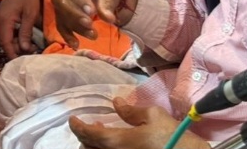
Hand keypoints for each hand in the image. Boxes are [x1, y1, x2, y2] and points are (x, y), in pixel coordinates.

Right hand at [0, 0, 42, 57]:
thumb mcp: (30, 15)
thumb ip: (25, 32)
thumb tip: (24, 49)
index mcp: (3, 20)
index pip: (5, 42)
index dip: (12, 54)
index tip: (21, 63)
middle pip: (5, 41)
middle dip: (16, 50)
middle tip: (32, 54)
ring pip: (5, 37)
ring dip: (16, 44)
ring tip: (31, 48)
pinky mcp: (2, 16)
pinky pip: (6, 31)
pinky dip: (14, 37)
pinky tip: (25, 39)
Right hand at [52, 0, 132, 49]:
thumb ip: (108, 0)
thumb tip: (108, 18)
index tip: (92, 12)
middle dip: (75, 14)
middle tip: (91, 24)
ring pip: (60, 12)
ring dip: (75, 25)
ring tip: (93, 34)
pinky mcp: (60, 9)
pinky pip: (60, 22)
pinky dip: (67, 34)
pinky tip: (76, 44)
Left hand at [69, 97, 209, 148]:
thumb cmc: (173, 137)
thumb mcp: (154, 116)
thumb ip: (131, 111)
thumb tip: (116, 103)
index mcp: (119, 142)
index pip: (89, 135)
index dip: (77, 126)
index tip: (73, 119)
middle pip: (89, 148)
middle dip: (85, 137)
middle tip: (90, 126)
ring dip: (95, 144)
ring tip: (102, 133)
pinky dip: (105, 148)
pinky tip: (115, 142)